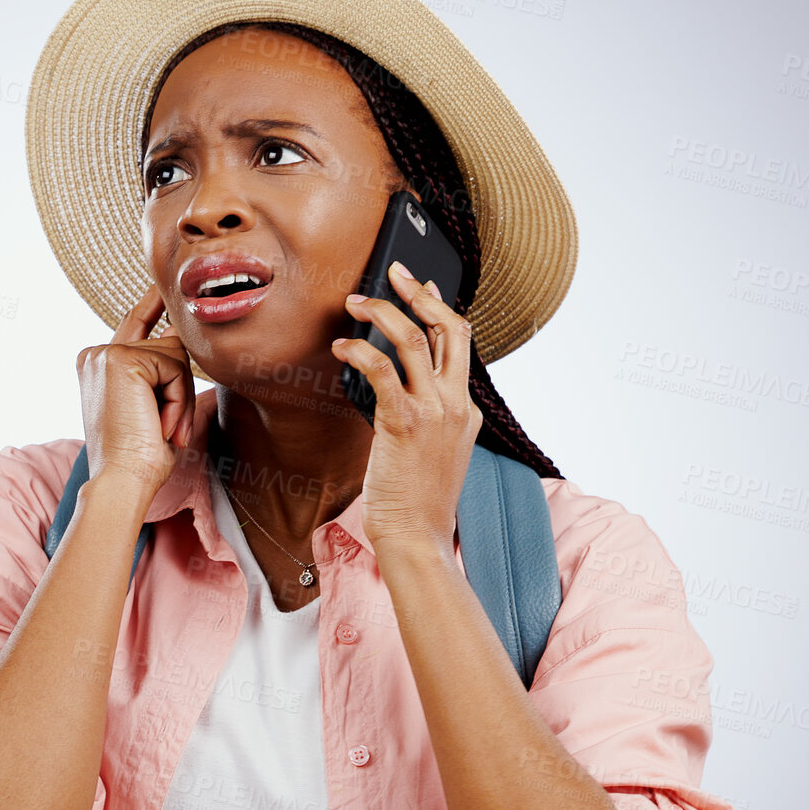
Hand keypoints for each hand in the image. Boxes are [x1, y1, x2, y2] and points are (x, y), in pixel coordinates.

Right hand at [75, 282, 195, 496]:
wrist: (124, 479)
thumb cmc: (142, 456)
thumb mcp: (153, 405)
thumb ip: (161, 371)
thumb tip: (181, 336)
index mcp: (98, 365)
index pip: (135, 325)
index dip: (154, 304)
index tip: (165, 283)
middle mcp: (96, 354)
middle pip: (168, 345)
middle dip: (180, 387)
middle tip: (166, 427)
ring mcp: (106, 354)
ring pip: (175, 355)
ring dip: (181, 397)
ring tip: (162, 428)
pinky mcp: (120, 359)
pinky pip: (175, 367)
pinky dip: (178, 399)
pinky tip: (160, 423)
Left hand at [329, 262, 479, 557]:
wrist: (418, 537)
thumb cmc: (418, 502)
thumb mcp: (435, 452)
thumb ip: (427, 418)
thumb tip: (395, 390)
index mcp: (466, 410)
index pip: (460, 344)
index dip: (439, 309)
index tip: (421, 288)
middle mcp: (457, 404)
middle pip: (449, 328)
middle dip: (420, 293)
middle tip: (395, 273)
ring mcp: (434, 412)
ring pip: (414, 339)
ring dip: (382, 312)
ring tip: (354, 303)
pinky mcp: (404, 423)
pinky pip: (381, 369)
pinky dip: (359, 349)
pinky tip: (342, 346)